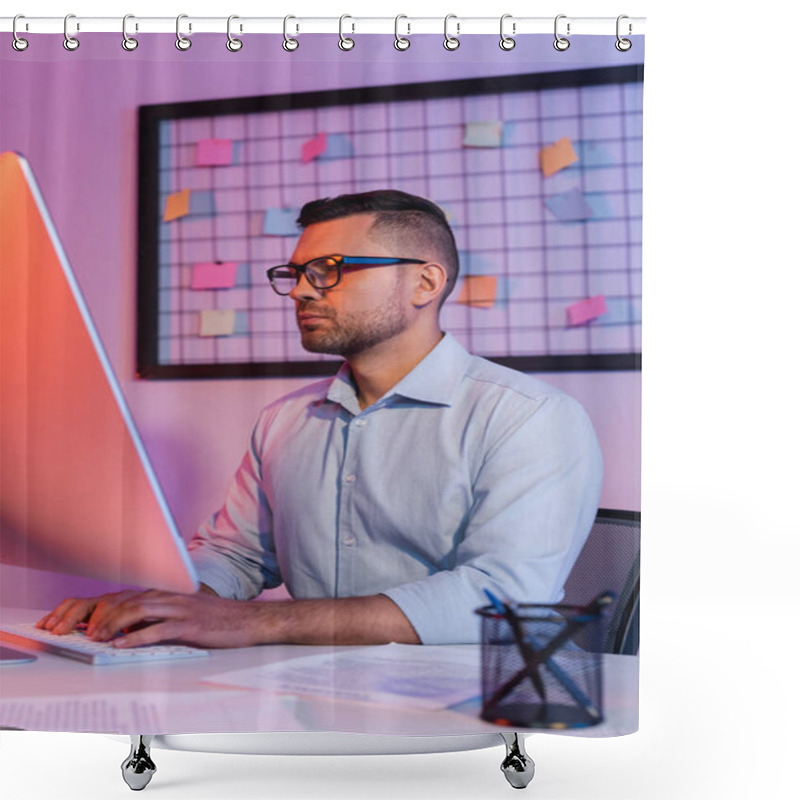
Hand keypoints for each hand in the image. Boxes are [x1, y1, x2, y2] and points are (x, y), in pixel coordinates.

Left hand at [37, 589, 262, 648]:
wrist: (248, 620)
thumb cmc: (218, 620)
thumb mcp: (184, 614)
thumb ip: (159, 618)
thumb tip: (130, 632)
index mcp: (168, 593)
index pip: (127, 596)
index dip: (105, 608)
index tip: (88, 623)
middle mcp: (171, 596)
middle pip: (128, 601)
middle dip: (102, 616)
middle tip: (85, 633)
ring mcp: (181, 608)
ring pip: (138, 611)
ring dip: (114, 625)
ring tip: (98, 638)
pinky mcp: (190, 624)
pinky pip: (158, 629)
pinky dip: (137, 638)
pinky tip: (123, 646)